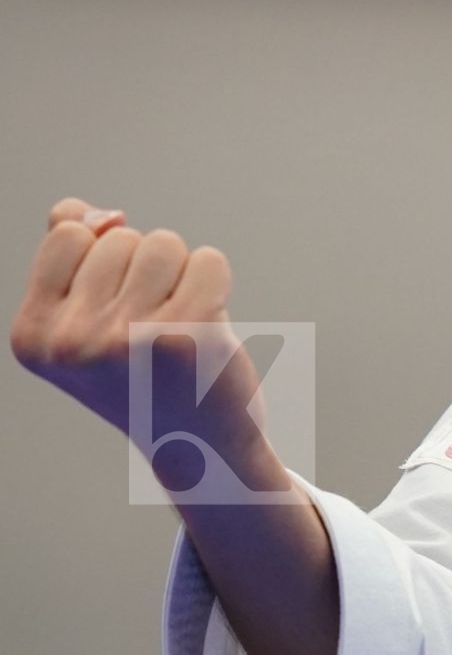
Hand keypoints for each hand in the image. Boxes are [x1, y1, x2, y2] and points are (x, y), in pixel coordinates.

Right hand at [10, 198, 271, 487]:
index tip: (113, 307)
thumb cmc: (143, 372)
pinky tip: (207, 327)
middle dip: (146, 270)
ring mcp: (127, 339)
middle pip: (122, 237)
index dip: (104, 256)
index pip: (69, 233)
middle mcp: (71, 341)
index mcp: (33, 334)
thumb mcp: (86, 320)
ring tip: (176, 326)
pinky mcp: (186, 336)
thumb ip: (72, 258)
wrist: (197, 444)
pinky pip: (208, 260)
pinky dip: (215, 282)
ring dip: (181, 274)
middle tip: (150, 329)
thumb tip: (85, 210)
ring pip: (165, 243)